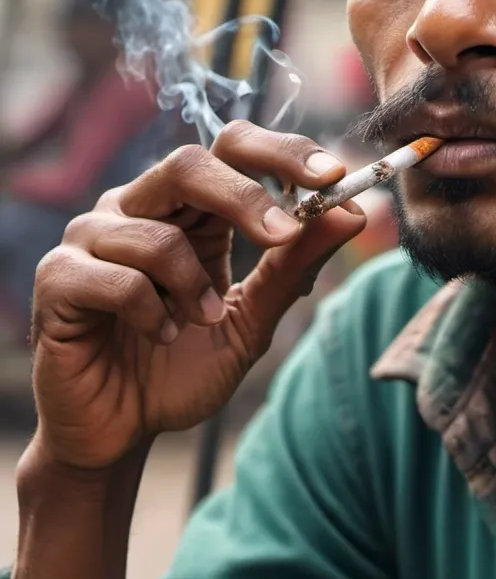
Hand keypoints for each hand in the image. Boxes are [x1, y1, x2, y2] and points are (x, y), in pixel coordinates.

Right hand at [28, 121, 365, 470]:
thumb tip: (351, 213)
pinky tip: (160, 336)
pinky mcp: (59, 279)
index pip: (233, 148)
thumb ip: (295, 265)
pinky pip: (118, 279)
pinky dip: (153, 314)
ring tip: (201, 321)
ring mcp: (93, 237)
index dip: (283, 152)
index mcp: (190, 207)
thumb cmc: (186, 364)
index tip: (333, 174)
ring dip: (194, 286)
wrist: (125, 429)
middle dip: (245, 196)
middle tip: (286, 234)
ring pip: (156, 233)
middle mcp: (139, 207)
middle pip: (190, 163)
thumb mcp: (254, 316)